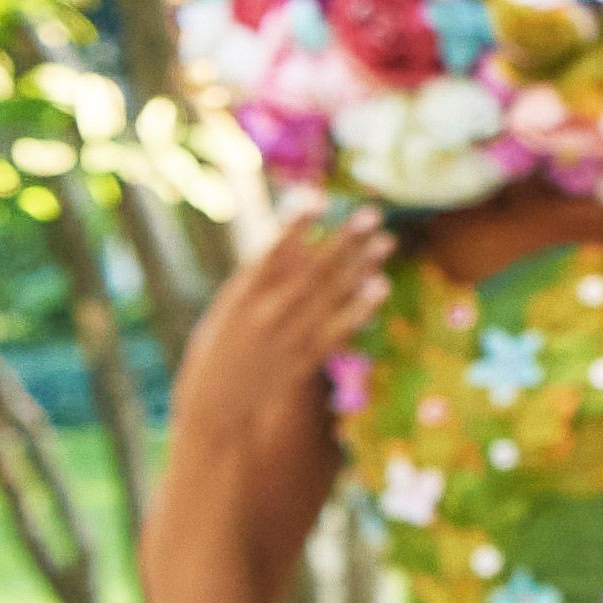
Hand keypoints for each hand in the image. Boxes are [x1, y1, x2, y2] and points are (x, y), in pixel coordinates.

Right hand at [206, 206, 390, 388]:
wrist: (215, 407)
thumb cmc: (220, 347)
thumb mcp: (228, 307)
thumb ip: (260, 276)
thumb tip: (294, 239)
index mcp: (239, 298)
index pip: (269, 254)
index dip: (294, 225)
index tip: (317, 196)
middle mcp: (265, 316)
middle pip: (311, 272)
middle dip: (343, 241)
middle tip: (372, 213)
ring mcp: (287, 339)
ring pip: (330, 298)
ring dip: (361, 268)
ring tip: (387, 241)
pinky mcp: (304, 360)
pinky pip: (338, 330)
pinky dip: (360, 307)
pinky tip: (381, 285)